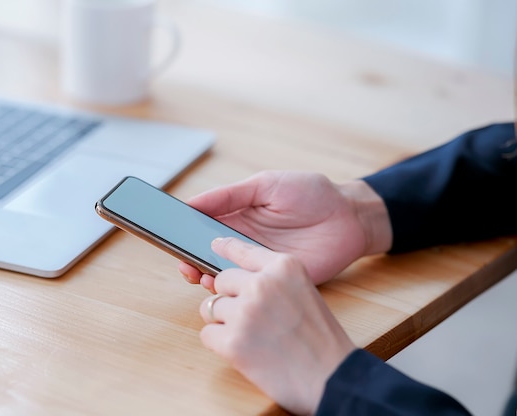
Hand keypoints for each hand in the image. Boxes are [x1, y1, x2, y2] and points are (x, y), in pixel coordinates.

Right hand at [180, 170, 391, 289]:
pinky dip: (232, 289)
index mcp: (238, 216)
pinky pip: (247, 288)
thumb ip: (230, 195)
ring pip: (223, 274)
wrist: (349, 217)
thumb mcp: (265, 185)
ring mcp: (257, 263)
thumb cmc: (310, 193)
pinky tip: (222, 284)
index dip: (184, 232)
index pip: (203, 227)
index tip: (168, 235)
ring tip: (198, 274)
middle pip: (207, 254)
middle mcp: (243, 242)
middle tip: (182, 263)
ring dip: (206, 275)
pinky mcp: (273, 280)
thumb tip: (191, 202)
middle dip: (189, 259)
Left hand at [200, 237, 355, 413]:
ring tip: (251, 337)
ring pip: (210, 307)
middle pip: (221, 281)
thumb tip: (232, 276)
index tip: (214, 245)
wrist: (333, 380)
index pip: (241, 249)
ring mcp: (245, 312)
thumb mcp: (304, 292)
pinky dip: (220, 345)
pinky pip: (207, 334)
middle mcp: (262, 284)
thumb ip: (273, 279)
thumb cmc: (320, 340)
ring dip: (223, 322)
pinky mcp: (232, 342)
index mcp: (284, 267)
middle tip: (251, 320)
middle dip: (229, 298)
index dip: (226, 249)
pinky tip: (245, 352)